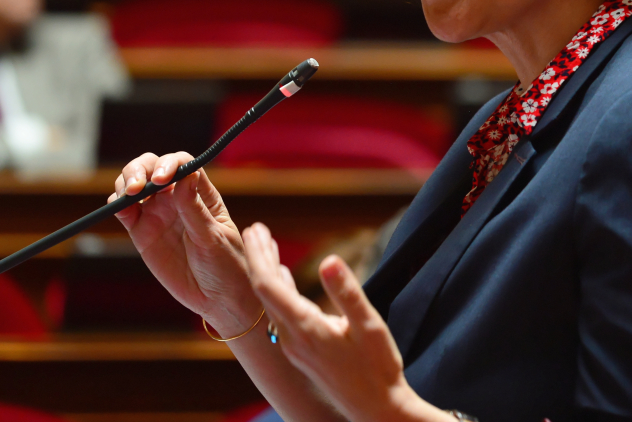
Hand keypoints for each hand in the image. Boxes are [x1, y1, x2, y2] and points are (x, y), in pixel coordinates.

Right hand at [110, 153, 259, 333]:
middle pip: (153, 167)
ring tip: (129, 195)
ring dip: (126, 182)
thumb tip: (186, 174)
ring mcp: (158, 214)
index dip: (170, 164)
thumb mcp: (213, 237)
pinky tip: (118, 207)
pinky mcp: (142, 233)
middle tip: (138, 186)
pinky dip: (117, 205)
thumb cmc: (226, 265)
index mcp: (201, 193)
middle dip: (141, 169)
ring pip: (136, 185)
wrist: (219, 299)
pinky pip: (126, 212)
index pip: (182, 164)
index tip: (164, 178)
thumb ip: (195, 209)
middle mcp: (177, 198)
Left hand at [243, 223, 451, 421]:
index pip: (268, 285)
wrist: (376, 412)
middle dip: (259, 258)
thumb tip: (329, 260)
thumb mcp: (368, 326)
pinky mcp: (302, 352)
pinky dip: (280, 290)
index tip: (253, 229)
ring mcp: (294, 347)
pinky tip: (285, 278)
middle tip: (255, 229)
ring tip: (266, 247)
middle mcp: (291, 338)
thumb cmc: (378, 370)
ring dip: (269, 273)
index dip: (258, 255)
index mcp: (305, 328)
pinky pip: (281, 314)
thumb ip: (346, 293)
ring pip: (271, 303)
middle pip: (264, 292)